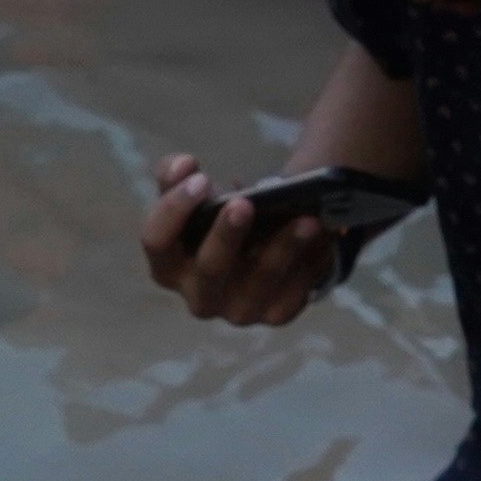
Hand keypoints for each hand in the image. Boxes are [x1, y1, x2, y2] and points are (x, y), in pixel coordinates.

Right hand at [140, 156, 344, 326]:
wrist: (259, 246)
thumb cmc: (215, 219)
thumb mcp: (192, 196)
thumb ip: (175, 176)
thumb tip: (182, 166)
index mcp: (169, 266)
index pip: (157, 243)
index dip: (174, 210)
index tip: (200, 178)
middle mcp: (200, 296)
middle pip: (209, 270)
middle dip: (226, 236)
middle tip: (244, 203)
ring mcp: (239, 310)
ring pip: (259, 283)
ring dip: (283, 249)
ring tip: (306, 219)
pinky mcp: (276, 314)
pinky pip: (295, 293)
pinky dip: (311, 262)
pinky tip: (323, 236)